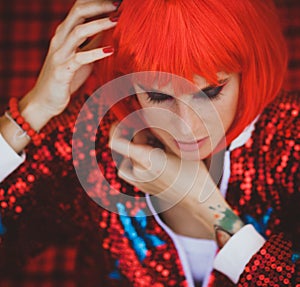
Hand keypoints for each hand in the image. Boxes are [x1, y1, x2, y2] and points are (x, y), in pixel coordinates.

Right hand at [26, 0, 117, 117]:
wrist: (45, 100)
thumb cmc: (66, 78)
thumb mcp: (82, 58)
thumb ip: (92, 44)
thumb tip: (110, 33)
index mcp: (64, 34)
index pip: (79, 9)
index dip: (97, 2)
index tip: (117, 1)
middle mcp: (60, 40)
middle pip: (77, 12)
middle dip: (99, 5)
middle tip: (119, 4)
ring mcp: (59, 54)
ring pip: (78, 32)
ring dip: (99, 24)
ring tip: (118, 20)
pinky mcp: (62, 71)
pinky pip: (79, 58)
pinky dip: (96, 52)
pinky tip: (111, 50)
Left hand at [109, 123, 243, 241]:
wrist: (197, 199)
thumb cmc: (191, 171)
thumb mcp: (177, 146)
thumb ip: (159, 134)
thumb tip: (146, 122)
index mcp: (145, 159)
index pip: (116, 143)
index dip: (116, 129)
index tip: (122, 122)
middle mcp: (137, 172)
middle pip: (128, 147)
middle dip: (140, 138)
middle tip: (158, 139)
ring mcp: (138, 182)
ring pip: (129, 158)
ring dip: (138, 150)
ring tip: (157, 151)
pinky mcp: (141, 188)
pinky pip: (132, 169)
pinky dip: (139, 161)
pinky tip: (156, 160)